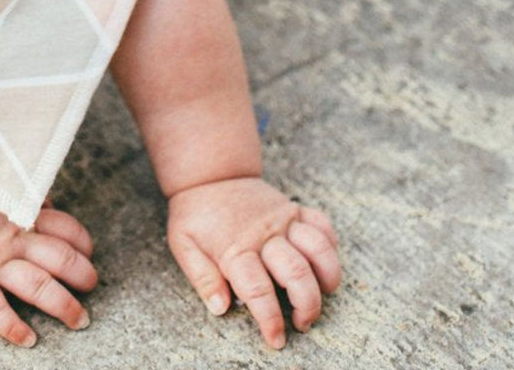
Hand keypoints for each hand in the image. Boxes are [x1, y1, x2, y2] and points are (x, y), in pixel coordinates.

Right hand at [0, 196, 97, 346]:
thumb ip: (19, 195)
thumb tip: (44, 201)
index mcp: (22, 214)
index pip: (65, 229)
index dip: (82, 243)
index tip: (87, 253)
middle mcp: (13, 240)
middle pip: (60, 259)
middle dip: (83, 276)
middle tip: (91, 286)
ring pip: (38, 286)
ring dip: (64, 306)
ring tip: (79, 320)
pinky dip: (13, 327)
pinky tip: (28, 339)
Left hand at [167, 176, 340, 348]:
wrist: (208, 174)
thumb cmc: (196, 214)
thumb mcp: (183, 244)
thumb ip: (201, 276)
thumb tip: (220, 308)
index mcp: (235, 248)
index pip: (258, 290)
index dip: (270, 320)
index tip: (277, 340)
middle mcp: (264, 234)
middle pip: (296, 272)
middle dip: (307, 306)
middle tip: (303, 323)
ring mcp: (282, 219)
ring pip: (318, 247)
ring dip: (327, 277)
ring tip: (321, 295)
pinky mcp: (294, 208)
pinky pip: (322, 224)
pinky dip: (330, 245)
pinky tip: (323, 264)